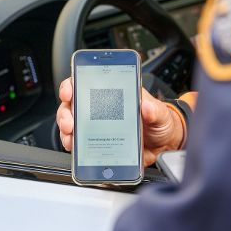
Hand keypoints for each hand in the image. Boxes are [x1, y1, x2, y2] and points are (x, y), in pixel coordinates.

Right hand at [55, 78, 184, 166]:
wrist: (164, 145)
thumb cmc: (159, 122)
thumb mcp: (160, 113)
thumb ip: (154, 109)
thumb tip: (146, 107)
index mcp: (112, 93)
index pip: (85, 82)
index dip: (72, 84)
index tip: (69, 92)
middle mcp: (99, 108)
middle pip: (72, 104)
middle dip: (66, 112)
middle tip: (70, 122)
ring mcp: (96, 125)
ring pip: (71, 123)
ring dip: (66, 130)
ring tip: (71, 137)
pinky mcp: (97, 142)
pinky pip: (78, 142)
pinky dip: (73, 145)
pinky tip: (75, 148)